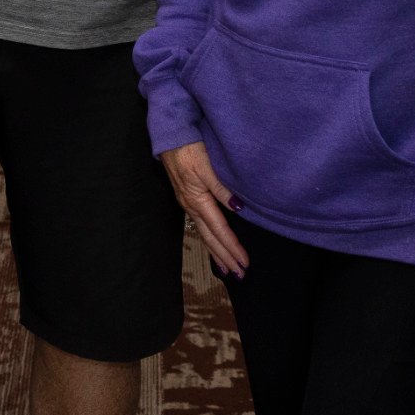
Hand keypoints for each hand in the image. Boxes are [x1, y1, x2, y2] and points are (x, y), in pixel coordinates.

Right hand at [160, 141, 249, 275]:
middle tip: (240, 275)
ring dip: (217, 252)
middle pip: (211, 238)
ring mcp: (188, 204)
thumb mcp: (206, 166)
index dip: (232, 247)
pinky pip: (200, 226)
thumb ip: (222, 188)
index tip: (244, 263)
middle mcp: (192, 207)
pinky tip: (213, 244)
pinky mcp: (187, 199)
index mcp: (198, 200)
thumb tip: (238, 208)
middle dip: (225, 257)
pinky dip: (209, 240)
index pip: (219, 229)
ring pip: (204, 234)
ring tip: (227, 269)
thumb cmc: (189, 150)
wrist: (169, 139)